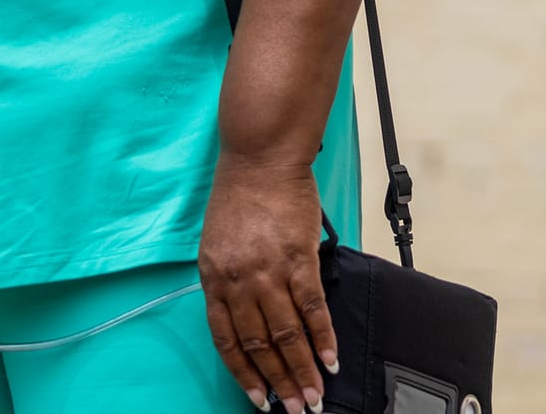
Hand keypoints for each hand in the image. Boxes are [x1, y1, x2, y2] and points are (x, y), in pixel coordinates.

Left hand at [199, 156, 336, 413]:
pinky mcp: (299, 258)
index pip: (226, 340)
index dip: (244, 374)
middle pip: (259, 344)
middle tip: (297, 409)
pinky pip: (312, 307)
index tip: (260, 400)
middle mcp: (238, 281)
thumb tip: (252, 316)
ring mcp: (269, 271)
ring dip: (303, 369)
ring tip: (316, 395)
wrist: (261, 156)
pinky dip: (323, 336)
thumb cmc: (240, 195)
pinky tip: (331, 358)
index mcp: (213, 279)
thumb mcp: (218, 242)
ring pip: (286, 334)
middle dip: (279, 382)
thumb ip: (230, 280)